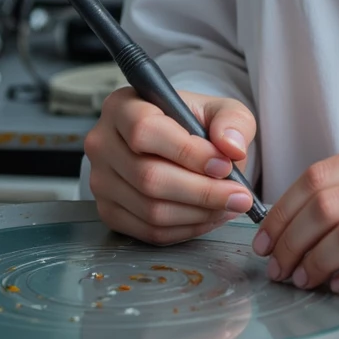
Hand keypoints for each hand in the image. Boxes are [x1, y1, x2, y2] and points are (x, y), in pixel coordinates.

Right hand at [85, 87, 257, 245]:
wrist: (179, 144)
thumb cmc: (195, 123)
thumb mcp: (221, 109)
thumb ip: (232, 121)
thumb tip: (231, 146)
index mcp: (122, 106)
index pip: (145, 130)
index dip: (187, 152)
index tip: (224, 165)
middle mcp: (102, 143)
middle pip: (148, 176)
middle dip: (202, 191)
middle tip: (238, 195)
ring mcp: (101, 181)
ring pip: (150, 210)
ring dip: (198, 213)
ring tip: (229, 205)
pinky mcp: (108, 212)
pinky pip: (148, 232)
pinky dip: (186, 229)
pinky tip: (209, 216)